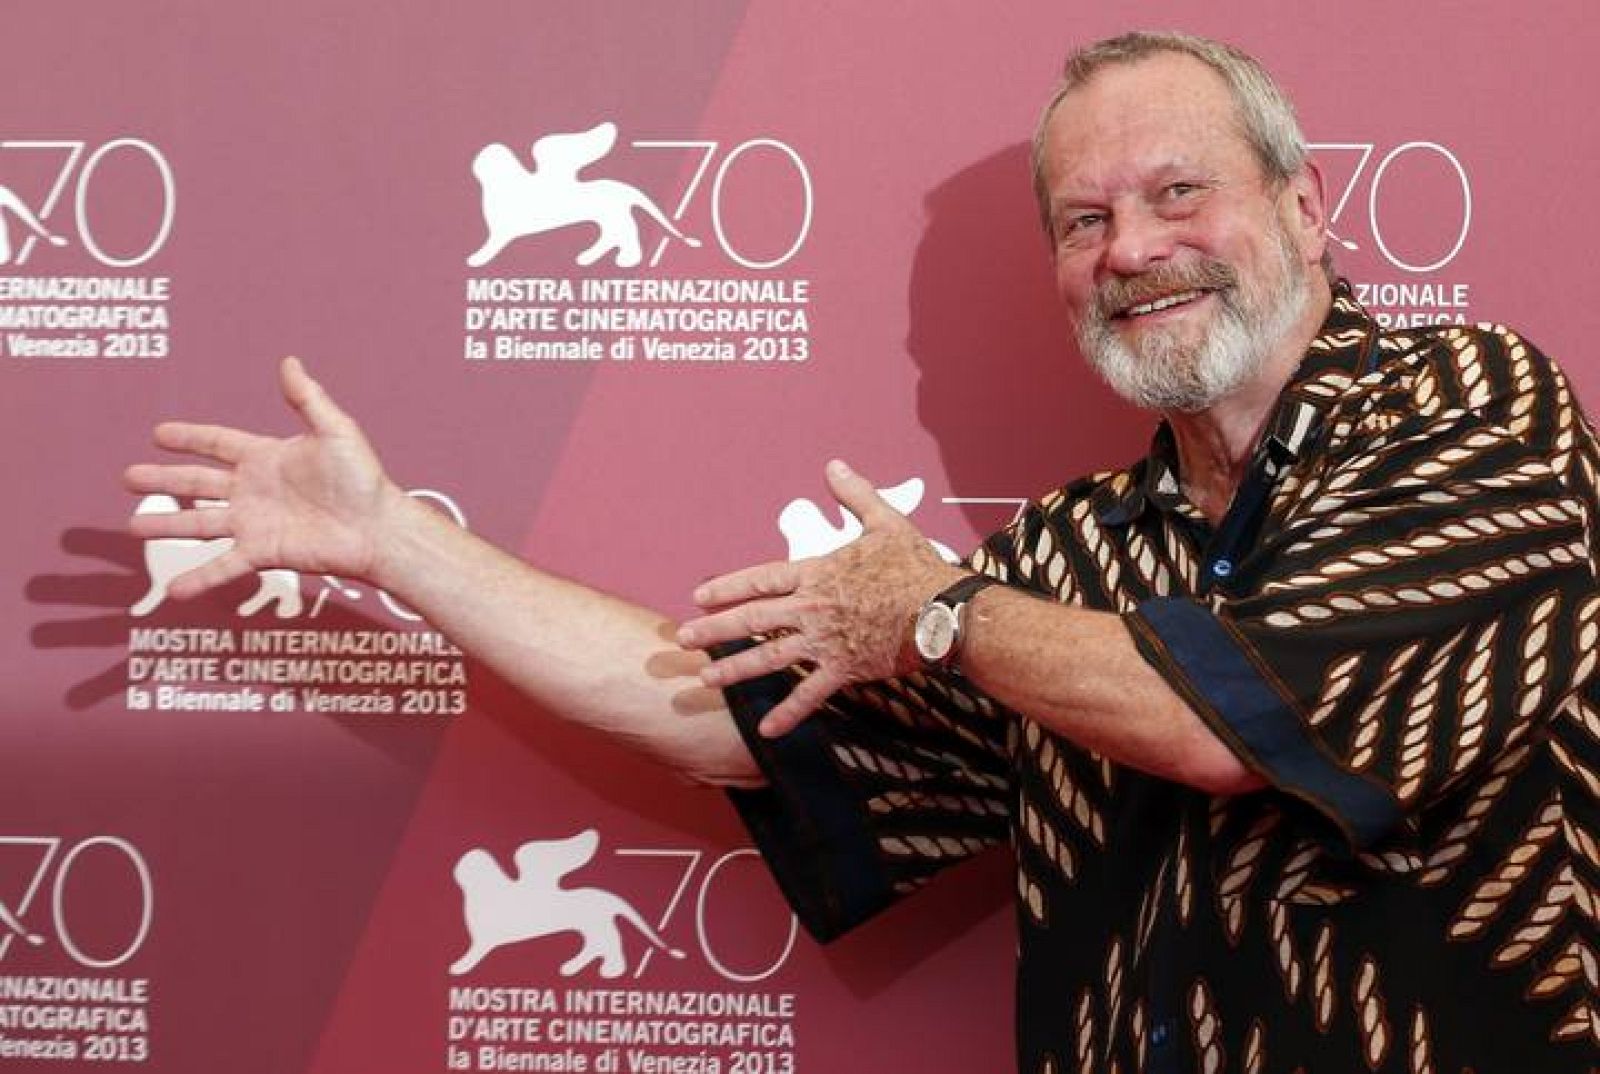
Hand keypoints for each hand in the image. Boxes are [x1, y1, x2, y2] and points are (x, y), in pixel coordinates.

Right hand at [123, 356, 404, 600]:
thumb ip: (307, 398)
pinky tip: (173, 589)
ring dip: (167, 526)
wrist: (378, 527)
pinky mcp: (263, 552)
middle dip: (163, 481)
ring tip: (132, 528)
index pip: (218, 442)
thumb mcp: (335, 431)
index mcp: (267, 457)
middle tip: (128, 477)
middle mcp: (255, 490)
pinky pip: (223, 565)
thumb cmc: (363, 479)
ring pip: (200, 523)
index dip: (189, 438)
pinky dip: (198, 577)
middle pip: (197, 483)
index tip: (158, 434)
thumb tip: (289, 361)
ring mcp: (255, 523)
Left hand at [676, 460, 963, 736]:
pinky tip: (765, 732)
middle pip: (753, 618)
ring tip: (706, 679)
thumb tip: (833, 465)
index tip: (699, 596)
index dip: (727, 586)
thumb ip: (854, 495)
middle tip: (684, 639)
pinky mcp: (845, 668)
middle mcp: (813, 607)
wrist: (945, 610)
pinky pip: (811, 695)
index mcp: (817, 573)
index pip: (760, 579)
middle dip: (715, 629)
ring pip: (770, 657)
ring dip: (735, 669)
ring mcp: (826, 640)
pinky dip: (788, 713)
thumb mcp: (885, 522)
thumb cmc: (916, 566)